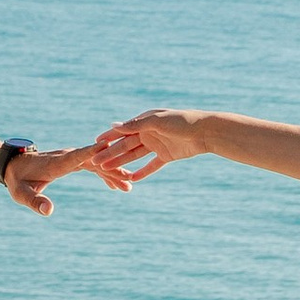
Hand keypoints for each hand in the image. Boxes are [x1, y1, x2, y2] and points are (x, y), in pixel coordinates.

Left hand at [0, 141, 139, 216]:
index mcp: (57, 163)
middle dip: (111, 169)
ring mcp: (71, 158)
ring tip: (128, 186)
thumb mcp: (21, 194)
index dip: (94, 152)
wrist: (14, 166)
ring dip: (111, 172)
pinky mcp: (72, 161)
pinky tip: (115, 185)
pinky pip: (92, 165)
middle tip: (129, 181)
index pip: (78, 156)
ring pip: (96, 163)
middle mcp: (67, 157)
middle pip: (93, 160)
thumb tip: (49, 211)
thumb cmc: (17, 180)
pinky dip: (104, 173)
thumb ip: (35, 202)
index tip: (110, 147)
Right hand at [86, 109, 201, 179]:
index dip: (109, 137)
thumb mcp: (158, 122)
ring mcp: (157, 144)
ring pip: (135, 156)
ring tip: (108, 171)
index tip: (94, 144)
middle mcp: (149, 132)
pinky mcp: (166, 155)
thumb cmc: (182, 122)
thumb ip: (136, 124)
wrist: (205, 132)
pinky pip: (152, 165)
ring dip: (122, 163)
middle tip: (96, 163)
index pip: (123, 131)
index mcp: (145, 121)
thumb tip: (114, 124)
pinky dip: (143, 172)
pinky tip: (133, 178)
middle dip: (111, 154)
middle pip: (126, 145)